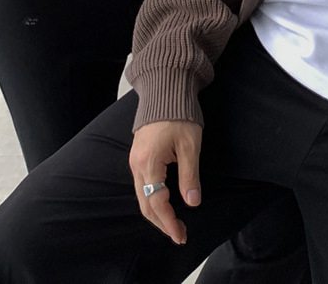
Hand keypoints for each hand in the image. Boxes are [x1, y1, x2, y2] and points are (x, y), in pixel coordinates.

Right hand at [129, 120, 202, 244]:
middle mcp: (137, 165)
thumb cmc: (179, 115)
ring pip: (142, 196)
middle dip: (162, 223)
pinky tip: (164, 204)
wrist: (165, 91)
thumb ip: (189, 176)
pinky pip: (142, 186)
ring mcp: (135, 161)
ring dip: (156, 213)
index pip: (157, 203)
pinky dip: (152, 200)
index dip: (169, 222)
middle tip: (179, 235)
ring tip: (174, 224)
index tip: (181, 235)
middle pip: (145, 205)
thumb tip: (192, 202)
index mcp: (149, 164)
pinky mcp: (138, 156)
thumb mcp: (190, 146)